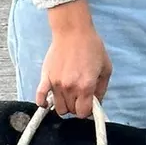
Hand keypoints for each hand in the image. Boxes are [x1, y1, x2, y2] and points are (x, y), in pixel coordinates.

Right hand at [37, 0, 111, 118]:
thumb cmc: (92, 47)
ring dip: (64, 105)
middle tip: (79, 97)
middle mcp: (70, 88)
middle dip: (76, 107)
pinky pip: (40, 97)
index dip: (87, 111)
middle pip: (71, 111)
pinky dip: (43, 103)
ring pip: (58, 108)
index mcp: (86, 86)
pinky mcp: (46, 78)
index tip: (88, 104)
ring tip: (68, 96)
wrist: (73, 31)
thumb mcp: (105, 68)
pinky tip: (47, 103)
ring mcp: (56, 84)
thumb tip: (96, 104)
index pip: (83, 113)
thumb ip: (101, 89)